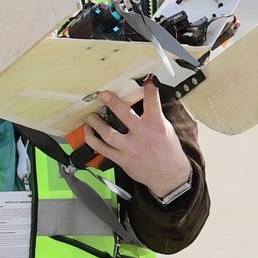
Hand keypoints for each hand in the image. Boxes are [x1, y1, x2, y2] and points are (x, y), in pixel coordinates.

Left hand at [76, 79, 190, 200]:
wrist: (169, 176)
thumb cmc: (168, 152)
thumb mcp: (166, 129)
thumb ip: (153, 116)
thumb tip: (142, 101)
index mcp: (156, 125)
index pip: (153, 103)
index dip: (150, 90)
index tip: (147, 80)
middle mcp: (142, 135)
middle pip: (124, 115)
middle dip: (112, 102)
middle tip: (102, 95)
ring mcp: (130, 148)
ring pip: (108, 133)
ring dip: (96, 123)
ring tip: (90, 116)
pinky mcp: (122, 159)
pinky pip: (102, 148)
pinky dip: (92, 139)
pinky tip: (88, 132)